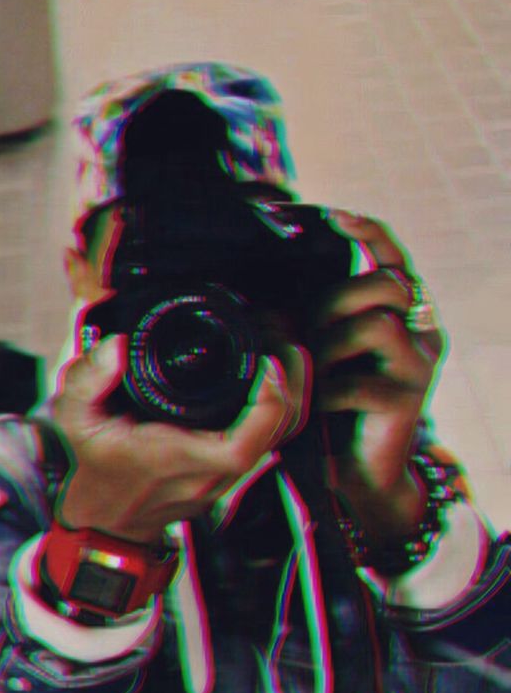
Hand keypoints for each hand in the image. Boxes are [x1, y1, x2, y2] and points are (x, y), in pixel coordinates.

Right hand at [52, 335, 305, 543]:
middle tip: (281, 346)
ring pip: (279, 440)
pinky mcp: (230, 473)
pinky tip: (275, 382)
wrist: (108, 519)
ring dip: (291, 398)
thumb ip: (87, 380)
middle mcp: (209, 472)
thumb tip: (118, 348)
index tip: (264, 365)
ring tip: (286, 357)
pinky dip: (279, 411)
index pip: (242, 446)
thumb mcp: (76, 420)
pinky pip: (269, 442)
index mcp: (177, 458)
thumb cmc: (98, 468)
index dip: (267, 405)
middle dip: (290, 389)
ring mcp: (225, 476)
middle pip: (275, 437)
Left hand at [315, 210, 445, 542]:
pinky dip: (329, 391)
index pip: (393, 258)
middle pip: (385, 283)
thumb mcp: (320, 356)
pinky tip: (319, 406)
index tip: (336, 217)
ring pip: (377, 322)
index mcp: (401, 315)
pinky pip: (361, 380)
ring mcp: (418, 366)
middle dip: (335, 299)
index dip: (369, 234)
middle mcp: (419, 333)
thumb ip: (313, 321)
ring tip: (314, 372)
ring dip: (331, 343)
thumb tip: (273, 288)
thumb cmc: (330, 409)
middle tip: (308, 332)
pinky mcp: (408, 401)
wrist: (353, 475)